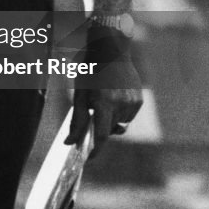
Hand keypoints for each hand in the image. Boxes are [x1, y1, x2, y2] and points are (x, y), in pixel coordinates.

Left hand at [65, 22, 142, 155]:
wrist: (111, 51)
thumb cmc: (90, 71)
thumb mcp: (79, 95)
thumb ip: (76, 121)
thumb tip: (69, 143)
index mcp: (103, 103)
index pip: (101, 136)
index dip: (95, 150)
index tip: (89, 157)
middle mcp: (121, 104)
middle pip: (109, 131)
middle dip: (99, 129)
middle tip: (92, 114)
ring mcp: (132, 103)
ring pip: (120, 125)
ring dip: (110, 120)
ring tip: (103, 101)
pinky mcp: (139, 101)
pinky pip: (128, 116)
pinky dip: (119, 113)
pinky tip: (114, 96)